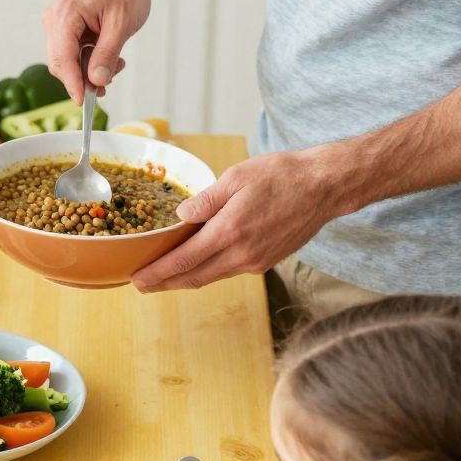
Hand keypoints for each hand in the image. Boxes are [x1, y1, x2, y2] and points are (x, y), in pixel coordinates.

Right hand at [42, 0, 153, 102]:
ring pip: (65, 61)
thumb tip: (95, 81)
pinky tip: (107, 59)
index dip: (72, 83)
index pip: (62, 57)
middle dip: (83, 78)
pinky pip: (71, 54)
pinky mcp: (65, 28)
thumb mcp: (121, 25)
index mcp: (66, 13)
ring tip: (115, 65)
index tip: (82, 102)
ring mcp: (57, 23)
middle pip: (60, 63)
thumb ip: (106, 54)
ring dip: (88, 71)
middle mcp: (55, 18)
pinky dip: (88, 62)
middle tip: (108, 83)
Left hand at [132, 149, 334, 293]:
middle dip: (164, 283)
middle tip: (140, 285)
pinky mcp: (266, 262)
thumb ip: (206, 200)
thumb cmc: (282, 176)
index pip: (184, 260)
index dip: (157, 273)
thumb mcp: (237, 177)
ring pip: (211, 276)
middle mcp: (242, 254)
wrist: (324, 188)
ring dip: (185, 278)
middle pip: (194, 277)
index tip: (137, 279)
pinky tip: (197, 263)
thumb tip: (180, 216)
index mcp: (230, 231)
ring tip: (163, 277)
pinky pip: (229, 270)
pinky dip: (208, 270)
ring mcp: (255, 262)